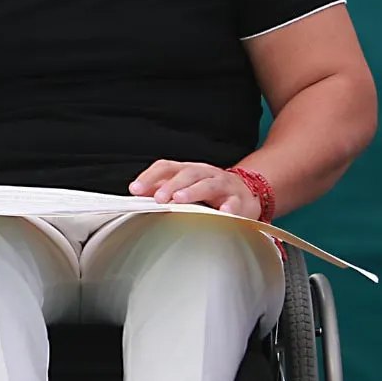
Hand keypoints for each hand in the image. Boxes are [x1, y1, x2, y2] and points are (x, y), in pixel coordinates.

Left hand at [128, 160, 261, 218]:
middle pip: (187, 174)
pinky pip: (234, 202)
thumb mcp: (185, 186)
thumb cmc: (210, 190)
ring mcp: (223, 184)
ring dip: (193, 191)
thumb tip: (138, 193)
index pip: (167, 167)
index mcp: (189, 170)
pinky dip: (228, 208)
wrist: (245, 192)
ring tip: (180, 200)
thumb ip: (162, 189)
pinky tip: (222, 213)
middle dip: (171, 185)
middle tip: (158, 198)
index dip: (150, 177)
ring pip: (208, 184)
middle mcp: (205, 173)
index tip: (136, 189)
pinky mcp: (239, 199)